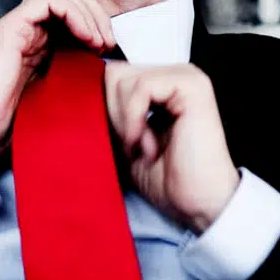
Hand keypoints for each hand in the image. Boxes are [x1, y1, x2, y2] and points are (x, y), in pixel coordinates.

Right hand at [0, 0, 115, 163]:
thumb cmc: (11, 123)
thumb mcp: (55, 94)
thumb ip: (73, 74)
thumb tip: (104, 65)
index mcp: (38, 44)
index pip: (73, 11)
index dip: (96, 22)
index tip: (108, 48)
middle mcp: (28, 30)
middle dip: (96, 14)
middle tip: (108, 42)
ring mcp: (18, 27)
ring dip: (87, 12)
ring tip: (98, 41)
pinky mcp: (11, 27)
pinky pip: (48, 0)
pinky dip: (73, 12)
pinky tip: (84, 37)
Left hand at [104, 63, 241, 234]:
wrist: (198, 205)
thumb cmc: (167, 180)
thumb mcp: (127, 141)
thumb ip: (111, 114)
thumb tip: (80, 94)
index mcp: (163, 85)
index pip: (114, 75)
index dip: (107, 110)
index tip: (124, 144)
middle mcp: (175, 74)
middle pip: (115, 74)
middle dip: (115, 114)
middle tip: (135, 146)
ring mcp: (186, 76)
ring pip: (123, 80)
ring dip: (126, 122)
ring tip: (146, 148)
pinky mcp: (192, 86)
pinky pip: (140, 88)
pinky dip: (135, 120)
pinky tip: (150, 145)